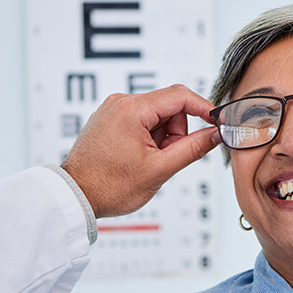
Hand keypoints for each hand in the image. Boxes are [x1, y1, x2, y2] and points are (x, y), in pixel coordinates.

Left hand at [61, 84, 220, 217]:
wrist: (75, 196)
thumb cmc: (108, 186)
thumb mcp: (159, 170)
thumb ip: (192, 148)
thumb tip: (214, 134)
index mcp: (131, 109)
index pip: (180, 96)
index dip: (203, 108)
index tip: (216, 122)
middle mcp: (120, 103)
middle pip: (168, 107)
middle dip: (175, 133)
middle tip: (164, 159)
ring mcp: (112, 110)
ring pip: (155, 116)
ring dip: (161, 138)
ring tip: (145, 162)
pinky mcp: (109, 120)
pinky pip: (140, 122)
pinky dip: (147, 138)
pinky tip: (136, 158)